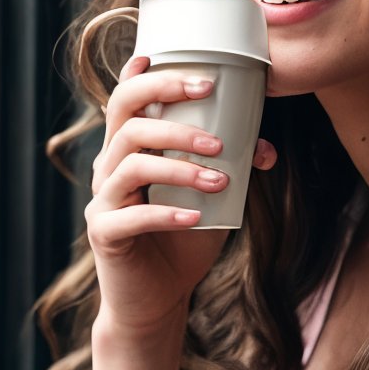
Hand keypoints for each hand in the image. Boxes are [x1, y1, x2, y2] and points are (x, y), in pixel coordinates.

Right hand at [87, 54, 276, 335]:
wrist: (157, 298)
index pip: (128, 97)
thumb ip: (230, 169)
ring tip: (220, 177)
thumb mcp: (211, 199)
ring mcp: (103, 198)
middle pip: (125, 115)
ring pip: (132, 162)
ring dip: (180, 165)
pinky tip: (196, 217)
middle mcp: (109, 165)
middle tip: (212, 108)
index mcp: (129, 148)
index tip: (195, 71)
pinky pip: (131, 215)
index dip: (152, 75)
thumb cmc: (183, 240)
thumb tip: (265, 148)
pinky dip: (167, 213)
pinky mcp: (104, 233)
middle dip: (169, 102)